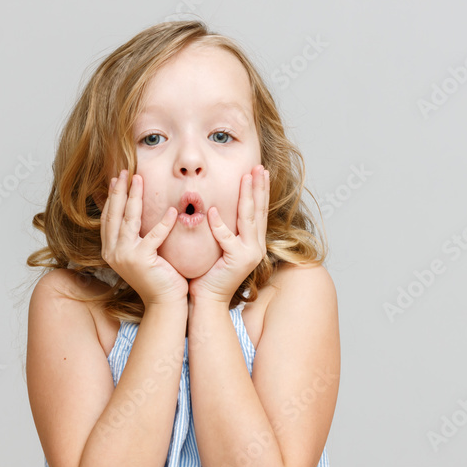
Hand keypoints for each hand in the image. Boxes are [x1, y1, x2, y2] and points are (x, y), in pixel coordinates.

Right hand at [100, 169, 187, 305]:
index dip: (112, 197)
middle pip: (115, 214)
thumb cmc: (158, 277)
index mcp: (110, 250)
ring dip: (134, 197)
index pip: (108, 218)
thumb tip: (135, 214)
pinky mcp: (141, 260)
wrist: (165, 302)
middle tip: (125, 171)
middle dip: (120, 190)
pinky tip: (172, 210)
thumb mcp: (142, 253)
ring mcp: (124, 257)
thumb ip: (136, 236)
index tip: (116, 179)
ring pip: (129, 220)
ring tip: (139, 179)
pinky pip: (154, 236)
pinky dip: (163, 222)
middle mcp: (113, 253)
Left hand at [188, 165, 269, 304]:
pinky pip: (226, 239)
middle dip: (259, 187)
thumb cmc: (208, 273)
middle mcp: (255, 247)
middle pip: (259, 211)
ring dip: (248, 196)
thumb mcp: (218, 246)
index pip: (258, 211)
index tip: (258, 171)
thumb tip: (214, 205)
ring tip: (246, 177)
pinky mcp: (237, 261)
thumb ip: (221, 228)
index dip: (259, 191)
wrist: (207, 299)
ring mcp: (249, 254)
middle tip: (258, 167)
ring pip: (249, 219)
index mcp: (252, 242)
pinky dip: (219, 225)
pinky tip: (212, 210)